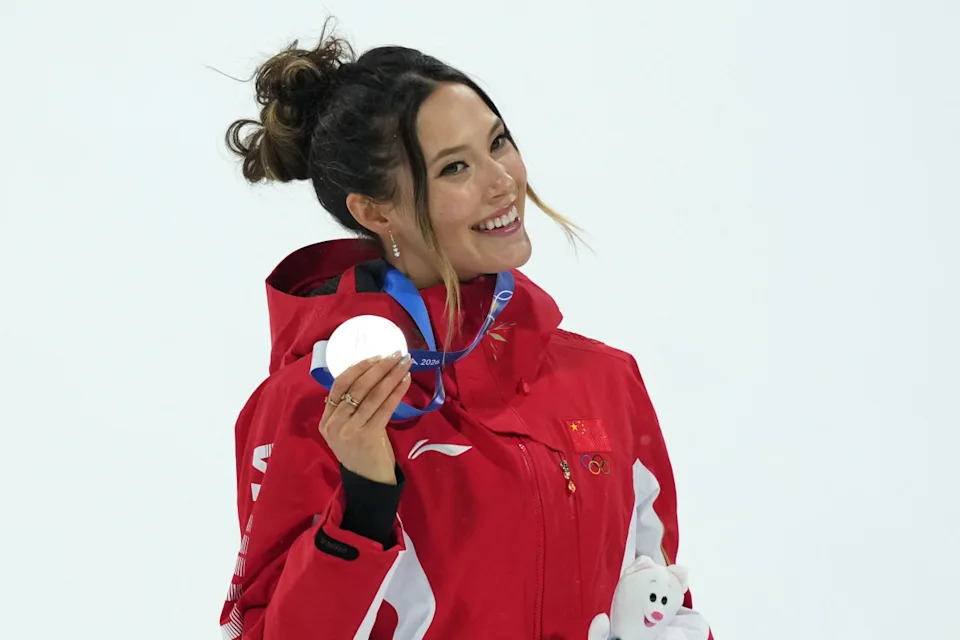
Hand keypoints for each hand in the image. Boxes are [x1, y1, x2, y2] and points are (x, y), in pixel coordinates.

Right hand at [318, 352, 411, 483]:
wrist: (369, 483)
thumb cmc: (363, 452)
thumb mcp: (348, 429)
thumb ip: (350, 408)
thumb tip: (369, 375)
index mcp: (327, 420)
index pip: (339, 385)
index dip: (358, 368)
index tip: (376, 356)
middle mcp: (334, 424)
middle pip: (357, 387)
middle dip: (379, 367)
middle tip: (396, 354)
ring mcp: (349, 431)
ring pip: (372, 395)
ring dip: (391, 375)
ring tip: (404, 363)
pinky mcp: (367, 436)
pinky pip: (384, 407)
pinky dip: (396, 391)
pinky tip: (405, 380)